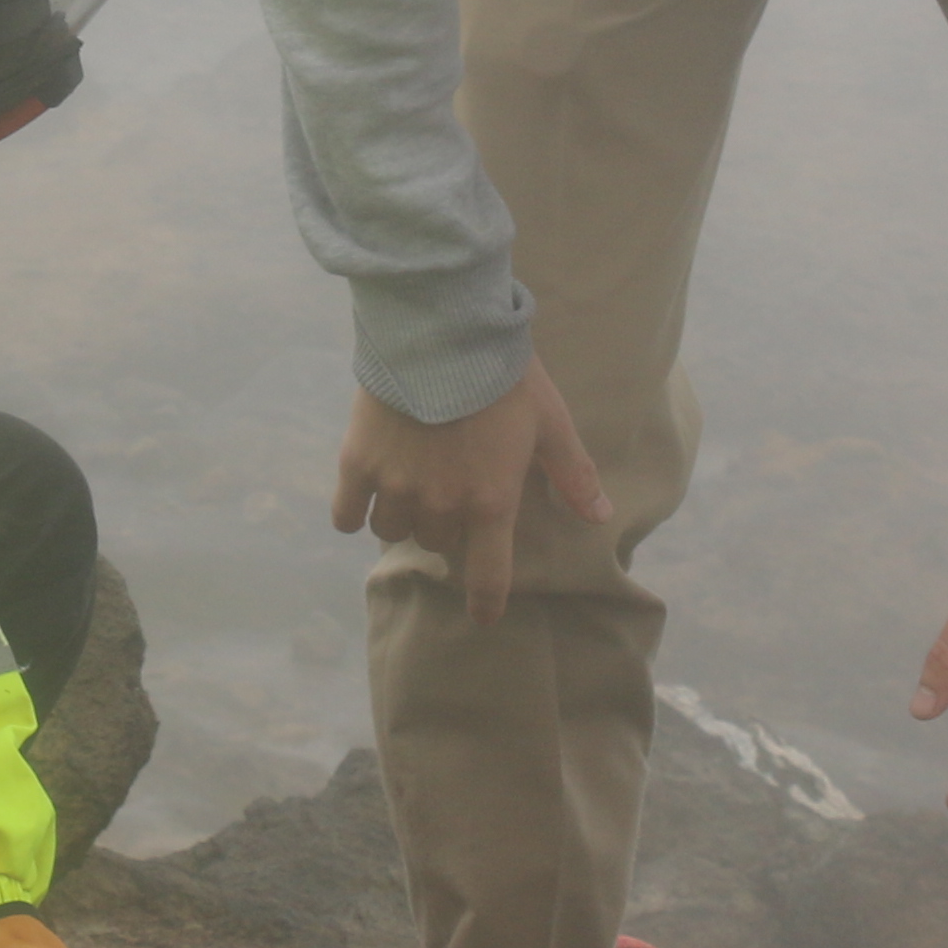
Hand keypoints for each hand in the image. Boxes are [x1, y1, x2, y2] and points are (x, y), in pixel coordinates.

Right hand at [330, 363, 608, 624]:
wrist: (442, 331)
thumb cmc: (503, 376)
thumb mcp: (550, 423)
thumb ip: (572, 474)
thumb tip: (599, 515)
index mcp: (490, 503)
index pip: (488, 575)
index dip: (485, 602)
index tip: (483, 615)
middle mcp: (440, 506)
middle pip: (436, 542)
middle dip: (444, 526)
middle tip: (446, 494)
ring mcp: (395, 487)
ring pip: (391, 529)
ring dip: (402, 517)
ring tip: (408, 489)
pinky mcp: (359, 463)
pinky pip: (348, 513)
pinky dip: (355, 511)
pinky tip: (365, 494)